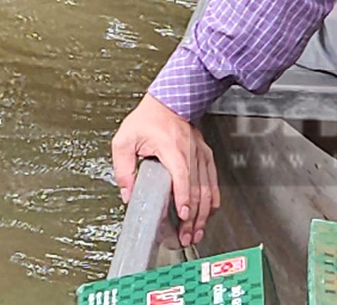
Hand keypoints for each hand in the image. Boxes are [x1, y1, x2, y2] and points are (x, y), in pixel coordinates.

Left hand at [111, 95, 218, 248]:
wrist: (169, 101)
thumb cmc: (148, 119)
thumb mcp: (125, 139)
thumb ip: (123, 168)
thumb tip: (127, 193)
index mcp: (172, 148)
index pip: (182, 176)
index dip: (184, 197)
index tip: (184, 215)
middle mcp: (190, 152)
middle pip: (198, 189)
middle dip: (194, 217)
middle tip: (187, 235)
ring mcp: (200, 154)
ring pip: (209, 189)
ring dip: (205, 213)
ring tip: (197, 231)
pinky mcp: (205, 156)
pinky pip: (213, 181)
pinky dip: (213, 200)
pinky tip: (209, 213)